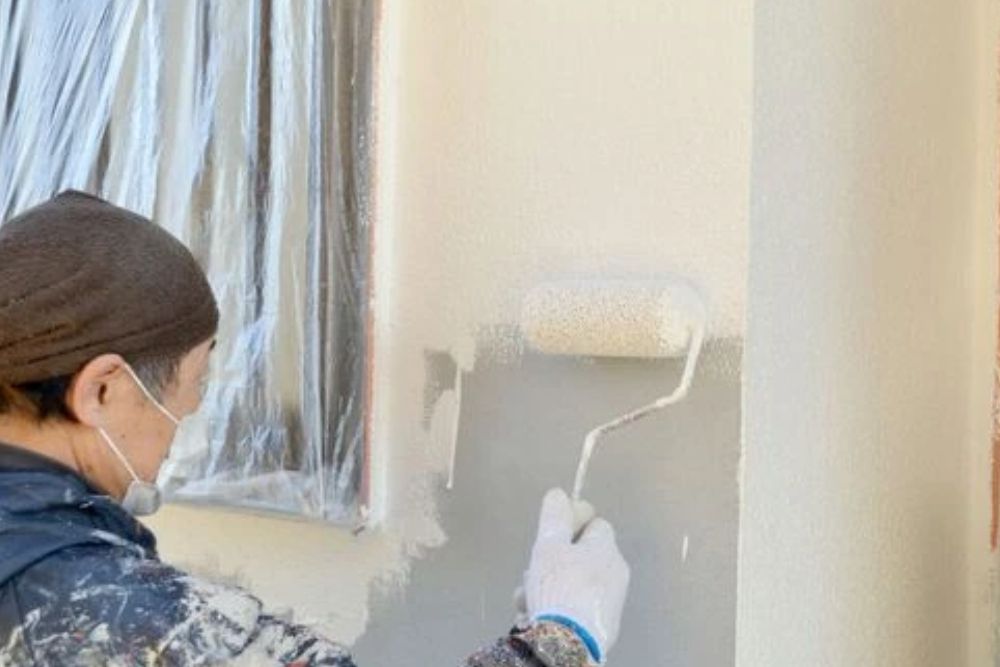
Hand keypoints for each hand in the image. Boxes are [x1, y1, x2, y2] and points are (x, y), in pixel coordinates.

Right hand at [523, 488, 629, 662]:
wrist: (569, 643)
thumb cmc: (559, 587)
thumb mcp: (549, 545)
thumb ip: (554, 517)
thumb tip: (559, 493)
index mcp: (606, 549)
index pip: (596, 522)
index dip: (572, 524)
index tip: (551, 534)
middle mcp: (615, 572)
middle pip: (580, 555)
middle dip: (551, 561)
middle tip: (530, 572)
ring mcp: (611, 600)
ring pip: (573, 582)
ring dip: (547, 586)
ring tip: (526, 599)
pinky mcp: (602, 625)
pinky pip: (576, 605)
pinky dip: (557, 606)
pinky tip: (535, 615)